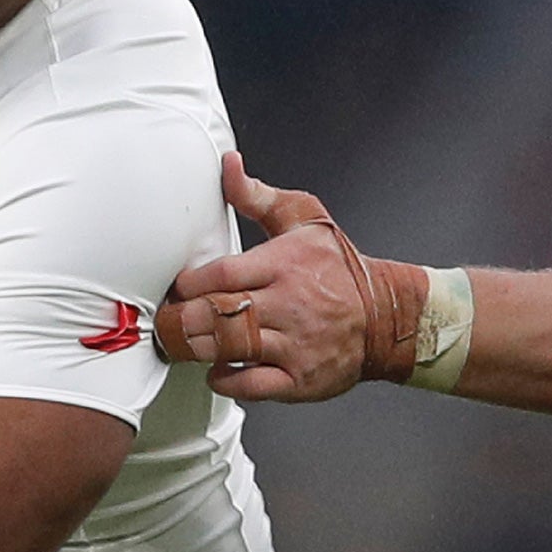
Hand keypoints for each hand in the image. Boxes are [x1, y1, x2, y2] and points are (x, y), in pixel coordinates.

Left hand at [156, 154, 373, 402]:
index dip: (190, 283)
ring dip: (196, 348)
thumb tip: (228, 165)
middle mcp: (289, 304)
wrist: (387, 317)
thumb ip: (257, 196)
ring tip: (182, 343)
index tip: (177, 287)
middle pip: (219, 313)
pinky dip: (226, 380)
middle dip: (182, 319)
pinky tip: (216, 370)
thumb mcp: (304, 218)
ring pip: (231, 349)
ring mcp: (295, 344)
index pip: (222, 273)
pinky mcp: (300, 379)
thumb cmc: (339, 268)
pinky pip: (252, 385)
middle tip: (164, 321)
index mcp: (285, 263)